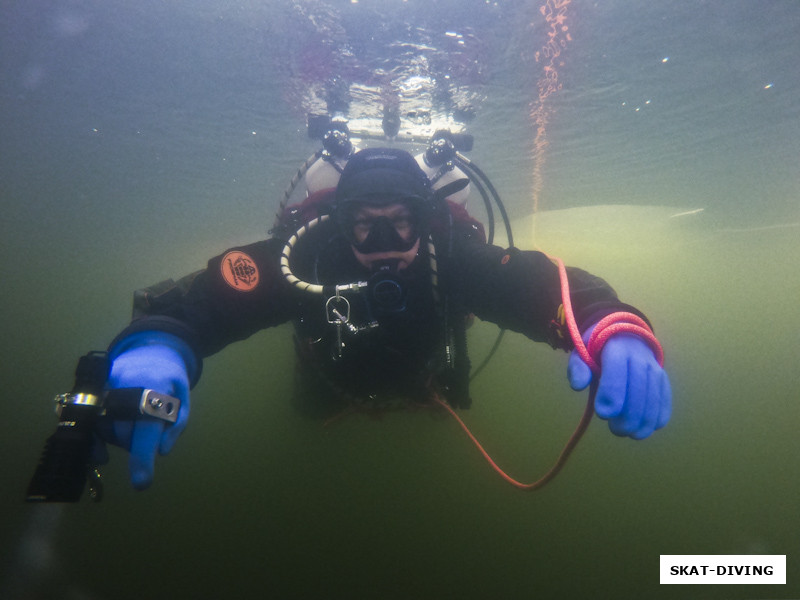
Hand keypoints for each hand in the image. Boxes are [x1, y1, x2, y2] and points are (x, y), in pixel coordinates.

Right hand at [96, 331, 195, 488]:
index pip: (146, 430)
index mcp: (153, 390)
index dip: (143, 458)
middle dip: (137, 444)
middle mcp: (124, 388)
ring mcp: (105, 388)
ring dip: (120, 439)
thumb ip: (175, 427)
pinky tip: (101, 454)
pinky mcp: (93, 392)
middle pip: (125, 436)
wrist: (149, 351)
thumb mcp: (183, 401)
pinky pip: (90, 425)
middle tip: (149, 430)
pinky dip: (96, 442)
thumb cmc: (169, 382)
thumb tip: (161, 451)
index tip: (141, 483)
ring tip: (134, 421)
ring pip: (106, 432)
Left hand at [567, 325, 670, 438]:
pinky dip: (658, 417)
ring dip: (644, 421)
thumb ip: (578, 368)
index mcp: (616, 348)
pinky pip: (665, 400)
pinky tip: (646, 429)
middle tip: (616, 430)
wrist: (625, 335)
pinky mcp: (663, 379)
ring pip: (654, 398)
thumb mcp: (581, 352)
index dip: (612, 395)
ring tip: (630, 433)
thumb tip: (578, 386)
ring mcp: (654, 368)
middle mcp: (640, 357)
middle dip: (629, 415)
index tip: (603, 414)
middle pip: (639, 390)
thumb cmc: (598, 349)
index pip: (617, 372)